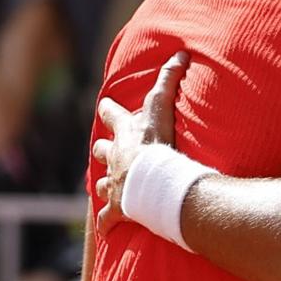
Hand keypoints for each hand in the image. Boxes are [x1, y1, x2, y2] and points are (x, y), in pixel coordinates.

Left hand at [93, 51, 189, 235]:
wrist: (152, 183)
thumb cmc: (156, 146)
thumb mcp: (161, 109)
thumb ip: (169, 80)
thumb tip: (179, 53)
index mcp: (124, 136)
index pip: (111, 117)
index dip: (109, 111)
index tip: (105, 106)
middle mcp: (114, 159)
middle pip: (101, 150)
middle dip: (103, 149)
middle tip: (103, 149)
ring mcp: (113, 186)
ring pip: (101, 184)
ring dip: (104, 184)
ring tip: (106, 188)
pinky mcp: (116, 210)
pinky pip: (107, 219)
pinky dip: (107, 222)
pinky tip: (106, 228)